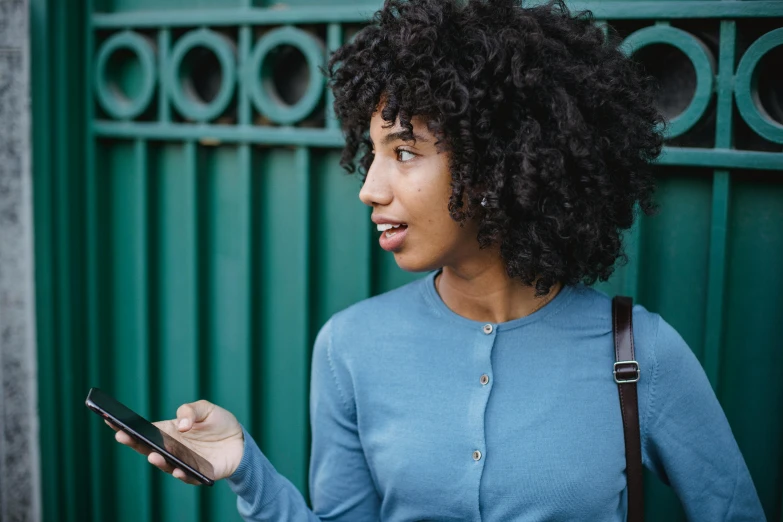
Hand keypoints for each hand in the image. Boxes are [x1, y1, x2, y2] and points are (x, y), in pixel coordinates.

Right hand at [106, 400, 244, 484]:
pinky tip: (179, 469)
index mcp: (168, 432)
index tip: (110, 419)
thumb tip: (180, 425)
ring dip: (157, 461)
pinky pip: (187, 476)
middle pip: (148, 448)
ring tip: (152, 455)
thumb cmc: (218, 422)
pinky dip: (182, 473)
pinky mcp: (197, 473)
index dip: (127, 426)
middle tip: (121, 435)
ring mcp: (182, 462)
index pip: (144, 430)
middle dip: (133, 442)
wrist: (240, 440)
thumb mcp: (206, 408)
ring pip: (165, 464)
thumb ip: (190, 411)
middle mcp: (172, 448)